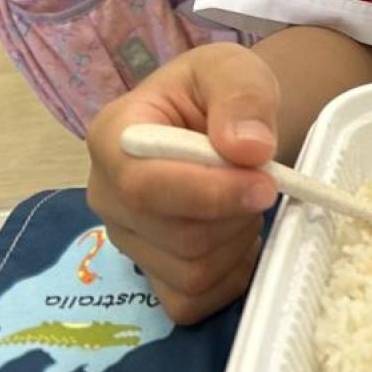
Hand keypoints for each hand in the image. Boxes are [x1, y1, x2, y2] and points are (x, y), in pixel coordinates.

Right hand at [86, 44, 279, 324]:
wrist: (228, 124)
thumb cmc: (221, 93)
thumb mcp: (234, 68)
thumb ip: (242, 97)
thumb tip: (246, 149)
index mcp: (113, 137)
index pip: (143, 186)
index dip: (208, 193)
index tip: (264, 183)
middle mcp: (107, 196)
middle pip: (176, 235)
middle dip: (235, 213)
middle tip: (261, 181)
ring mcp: (126, 242)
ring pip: (190, 271)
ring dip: (237, 240)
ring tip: (244, 201)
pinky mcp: (151, 276)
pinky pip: (191, 302)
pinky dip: (230, 276)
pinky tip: (238, 237)